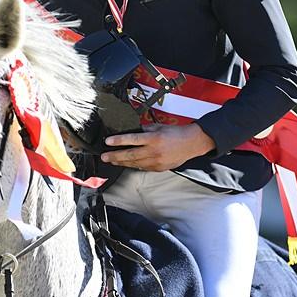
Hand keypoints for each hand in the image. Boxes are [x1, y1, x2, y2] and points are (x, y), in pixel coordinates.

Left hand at [100, 123, 215, 172]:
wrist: (191, 144)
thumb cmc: (176, 134)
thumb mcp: (158, 127)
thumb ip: (144, 130)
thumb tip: (131, 132)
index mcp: (154, 138)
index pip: (132, 139)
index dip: (118, 141)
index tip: (108, 142)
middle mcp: (154, 151)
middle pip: (130, 155)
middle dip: (115, 156)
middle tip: (104, 157)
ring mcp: (156, 162)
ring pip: (134, 163)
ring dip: (122, 162)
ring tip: (112, 160)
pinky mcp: (159, 168)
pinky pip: (142, 167)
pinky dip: (133, 165)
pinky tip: (126, 163)